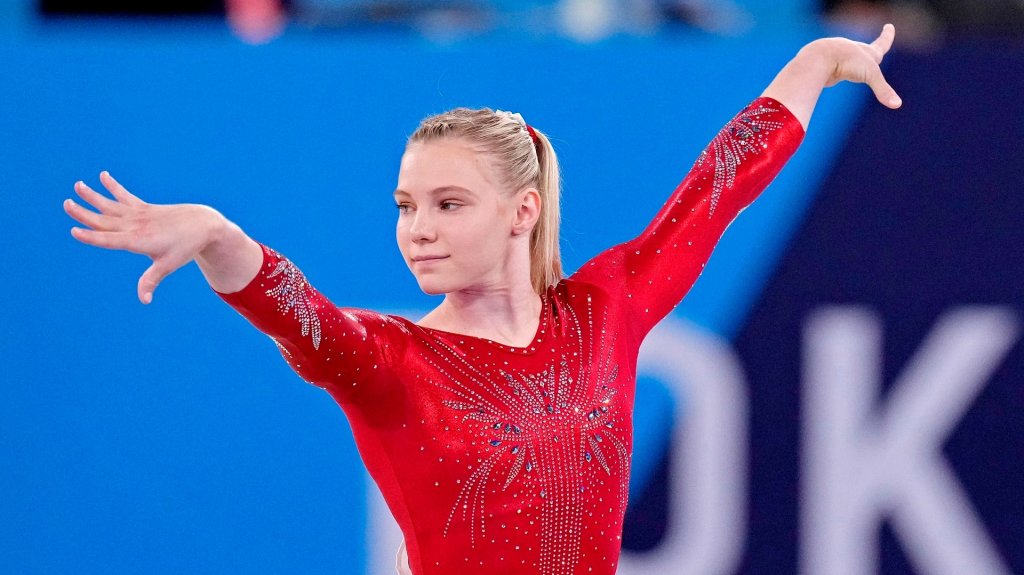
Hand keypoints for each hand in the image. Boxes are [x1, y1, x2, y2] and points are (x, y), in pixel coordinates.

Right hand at [64, 171, 224, 303]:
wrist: (203, 225)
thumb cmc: (185, 247)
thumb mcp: (168, 265)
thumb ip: (151, 280)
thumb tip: (144, 301)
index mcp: (138, 241)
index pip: (109, 239)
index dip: (91, 237)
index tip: (73, 231)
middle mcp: (136, 226)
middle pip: (105, 220)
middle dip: (84, 213)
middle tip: (66, 204)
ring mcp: (140, 214)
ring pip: (111, 205)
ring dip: (94, 196)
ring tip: (77, 185)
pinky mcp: (145, 207)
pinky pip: (126, 196)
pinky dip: (114, 187)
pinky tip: (103, 175)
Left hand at [813, 23, 901, 107]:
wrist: (820, 58)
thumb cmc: (847, 61)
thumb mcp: (871, 75)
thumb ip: (883, 90)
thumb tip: (897, 105)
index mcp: (868, 52)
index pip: (883, 43)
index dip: (887, 36)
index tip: (888, 26)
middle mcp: (855, 54)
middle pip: (868, 51)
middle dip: (875, 48)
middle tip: (877, 45)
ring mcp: (842, 60)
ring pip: (851, 61)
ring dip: (854, 62)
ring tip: (853, 65)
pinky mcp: (830, 69)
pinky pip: (837, 71)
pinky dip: (838, 73)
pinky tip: (835, 75)